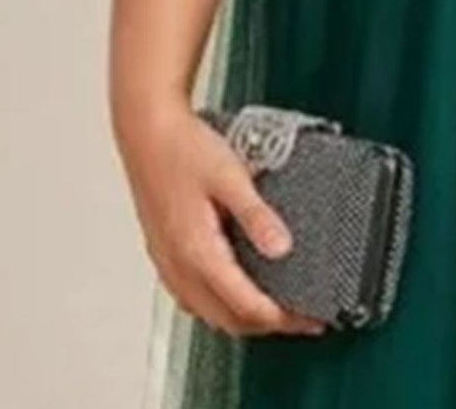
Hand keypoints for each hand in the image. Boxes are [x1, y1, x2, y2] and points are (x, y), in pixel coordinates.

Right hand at [114, 99, 324, 337]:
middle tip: (302, 318)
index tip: (309, 319)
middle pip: (227, 318)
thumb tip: (282, 247)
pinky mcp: (164, 252)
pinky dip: (220, 305)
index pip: (245, 305)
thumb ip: (257, 215)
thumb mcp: (230, 177)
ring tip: (276, 309)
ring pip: (208, 312)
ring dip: (243, 318)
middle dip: (268, 325)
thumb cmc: (183, 148)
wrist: (145, 131)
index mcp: (197, 251)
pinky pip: (193, 296)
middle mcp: (179, 264)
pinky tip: (234, 291)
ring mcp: (168, 261)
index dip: (282, 318)